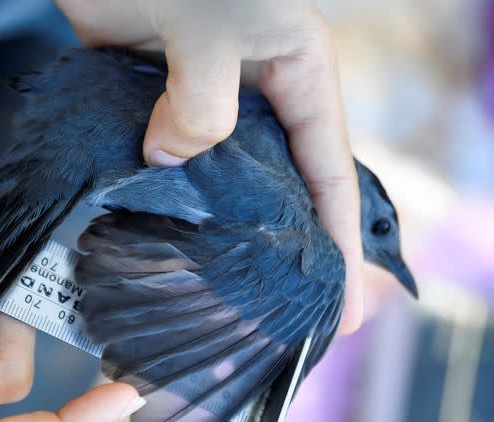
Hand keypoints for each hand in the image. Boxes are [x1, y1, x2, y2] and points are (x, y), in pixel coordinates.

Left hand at [57, 0, 363, 332]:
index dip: (336, 242)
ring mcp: (201, 101)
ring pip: (222, 182)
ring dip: (219, 233)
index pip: (329, 171)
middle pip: (281, 188)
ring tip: (218, 297)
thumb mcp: (209, 21)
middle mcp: (256, 94)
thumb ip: (202, 98)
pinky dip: (164, 200)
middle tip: (277, 319)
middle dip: (283, 252)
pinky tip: (154, 239)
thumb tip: (171, 160)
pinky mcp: (151, 103)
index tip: (341, 306)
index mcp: (296, 70)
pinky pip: (167, 163)